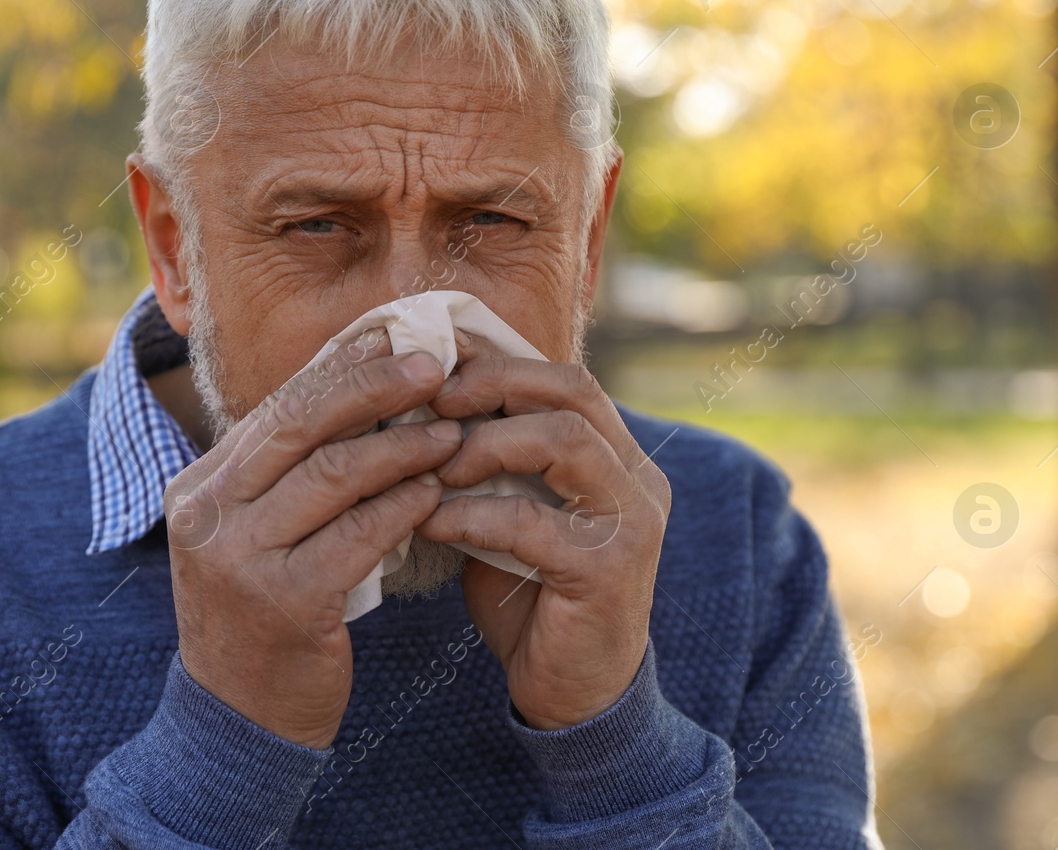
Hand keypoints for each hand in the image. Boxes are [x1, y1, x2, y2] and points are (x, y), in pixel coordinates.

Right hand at [163, 327, 462, 747]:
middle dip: (374, 387)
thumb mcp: (255, 535)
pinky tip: (437, 492)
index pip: (277, 409)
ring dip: (402, 447)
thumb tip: (362, 387)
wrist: (238, 723)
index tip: (397, 340)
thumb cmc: (263, 614)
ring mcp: (239, 559)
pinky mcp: (284, 602)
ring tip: (451, 432)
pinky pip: (358, 535)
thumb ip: (290, 473)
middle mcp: (207, 515)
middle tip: (435, 366)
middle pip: (300, 425)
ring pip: (334, 475)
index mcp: (198, 488)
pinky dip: (403, 507)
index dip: (342, 369)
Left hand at [414, 331, 670, 729]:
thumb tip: (418, 403)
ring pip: (564, 440)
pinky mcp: (608, 570)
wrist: (572, 694)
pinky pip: (531, 520)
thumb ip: (488, 461)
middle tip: (432, 406)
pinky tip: (433, 524)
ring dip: (486, 445)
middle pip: (571, 392)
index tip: (434, 372)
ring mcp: (632, 522)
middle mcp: (638, 480)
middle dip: (493, 386)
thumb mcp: (508, 511)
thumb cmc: (531, 597)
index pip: (566, 379)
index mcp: (618, 457)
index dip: (499, 364)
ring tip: (436, 469)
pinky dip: (472, 514)